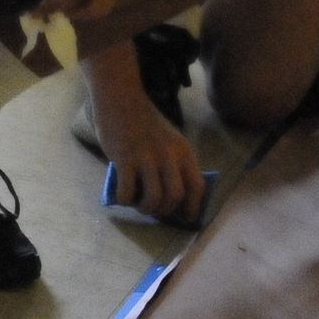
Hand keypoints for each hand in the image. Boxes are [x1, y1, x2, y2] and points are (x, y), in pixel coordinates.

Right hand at [94, 86, 205, 221]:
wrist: (121, 100)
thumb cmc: (144, 121)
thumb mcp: (170, 139)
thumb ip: (174, 161)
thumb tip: (172, 193)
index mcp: (184, 151)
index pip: (197, 186)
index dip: (193, 207)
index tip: (185, 218)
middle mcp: (169, 156)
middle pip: (175, 196)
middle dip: (164, 210)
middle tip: (153, 209)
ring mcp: (147, 158)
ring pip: (153, 198)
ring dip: (145, 208)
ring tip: (137, 204)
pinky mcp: (125, 159)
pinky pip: (127, 192)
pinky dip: (125, 200)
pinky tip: (122, 195)